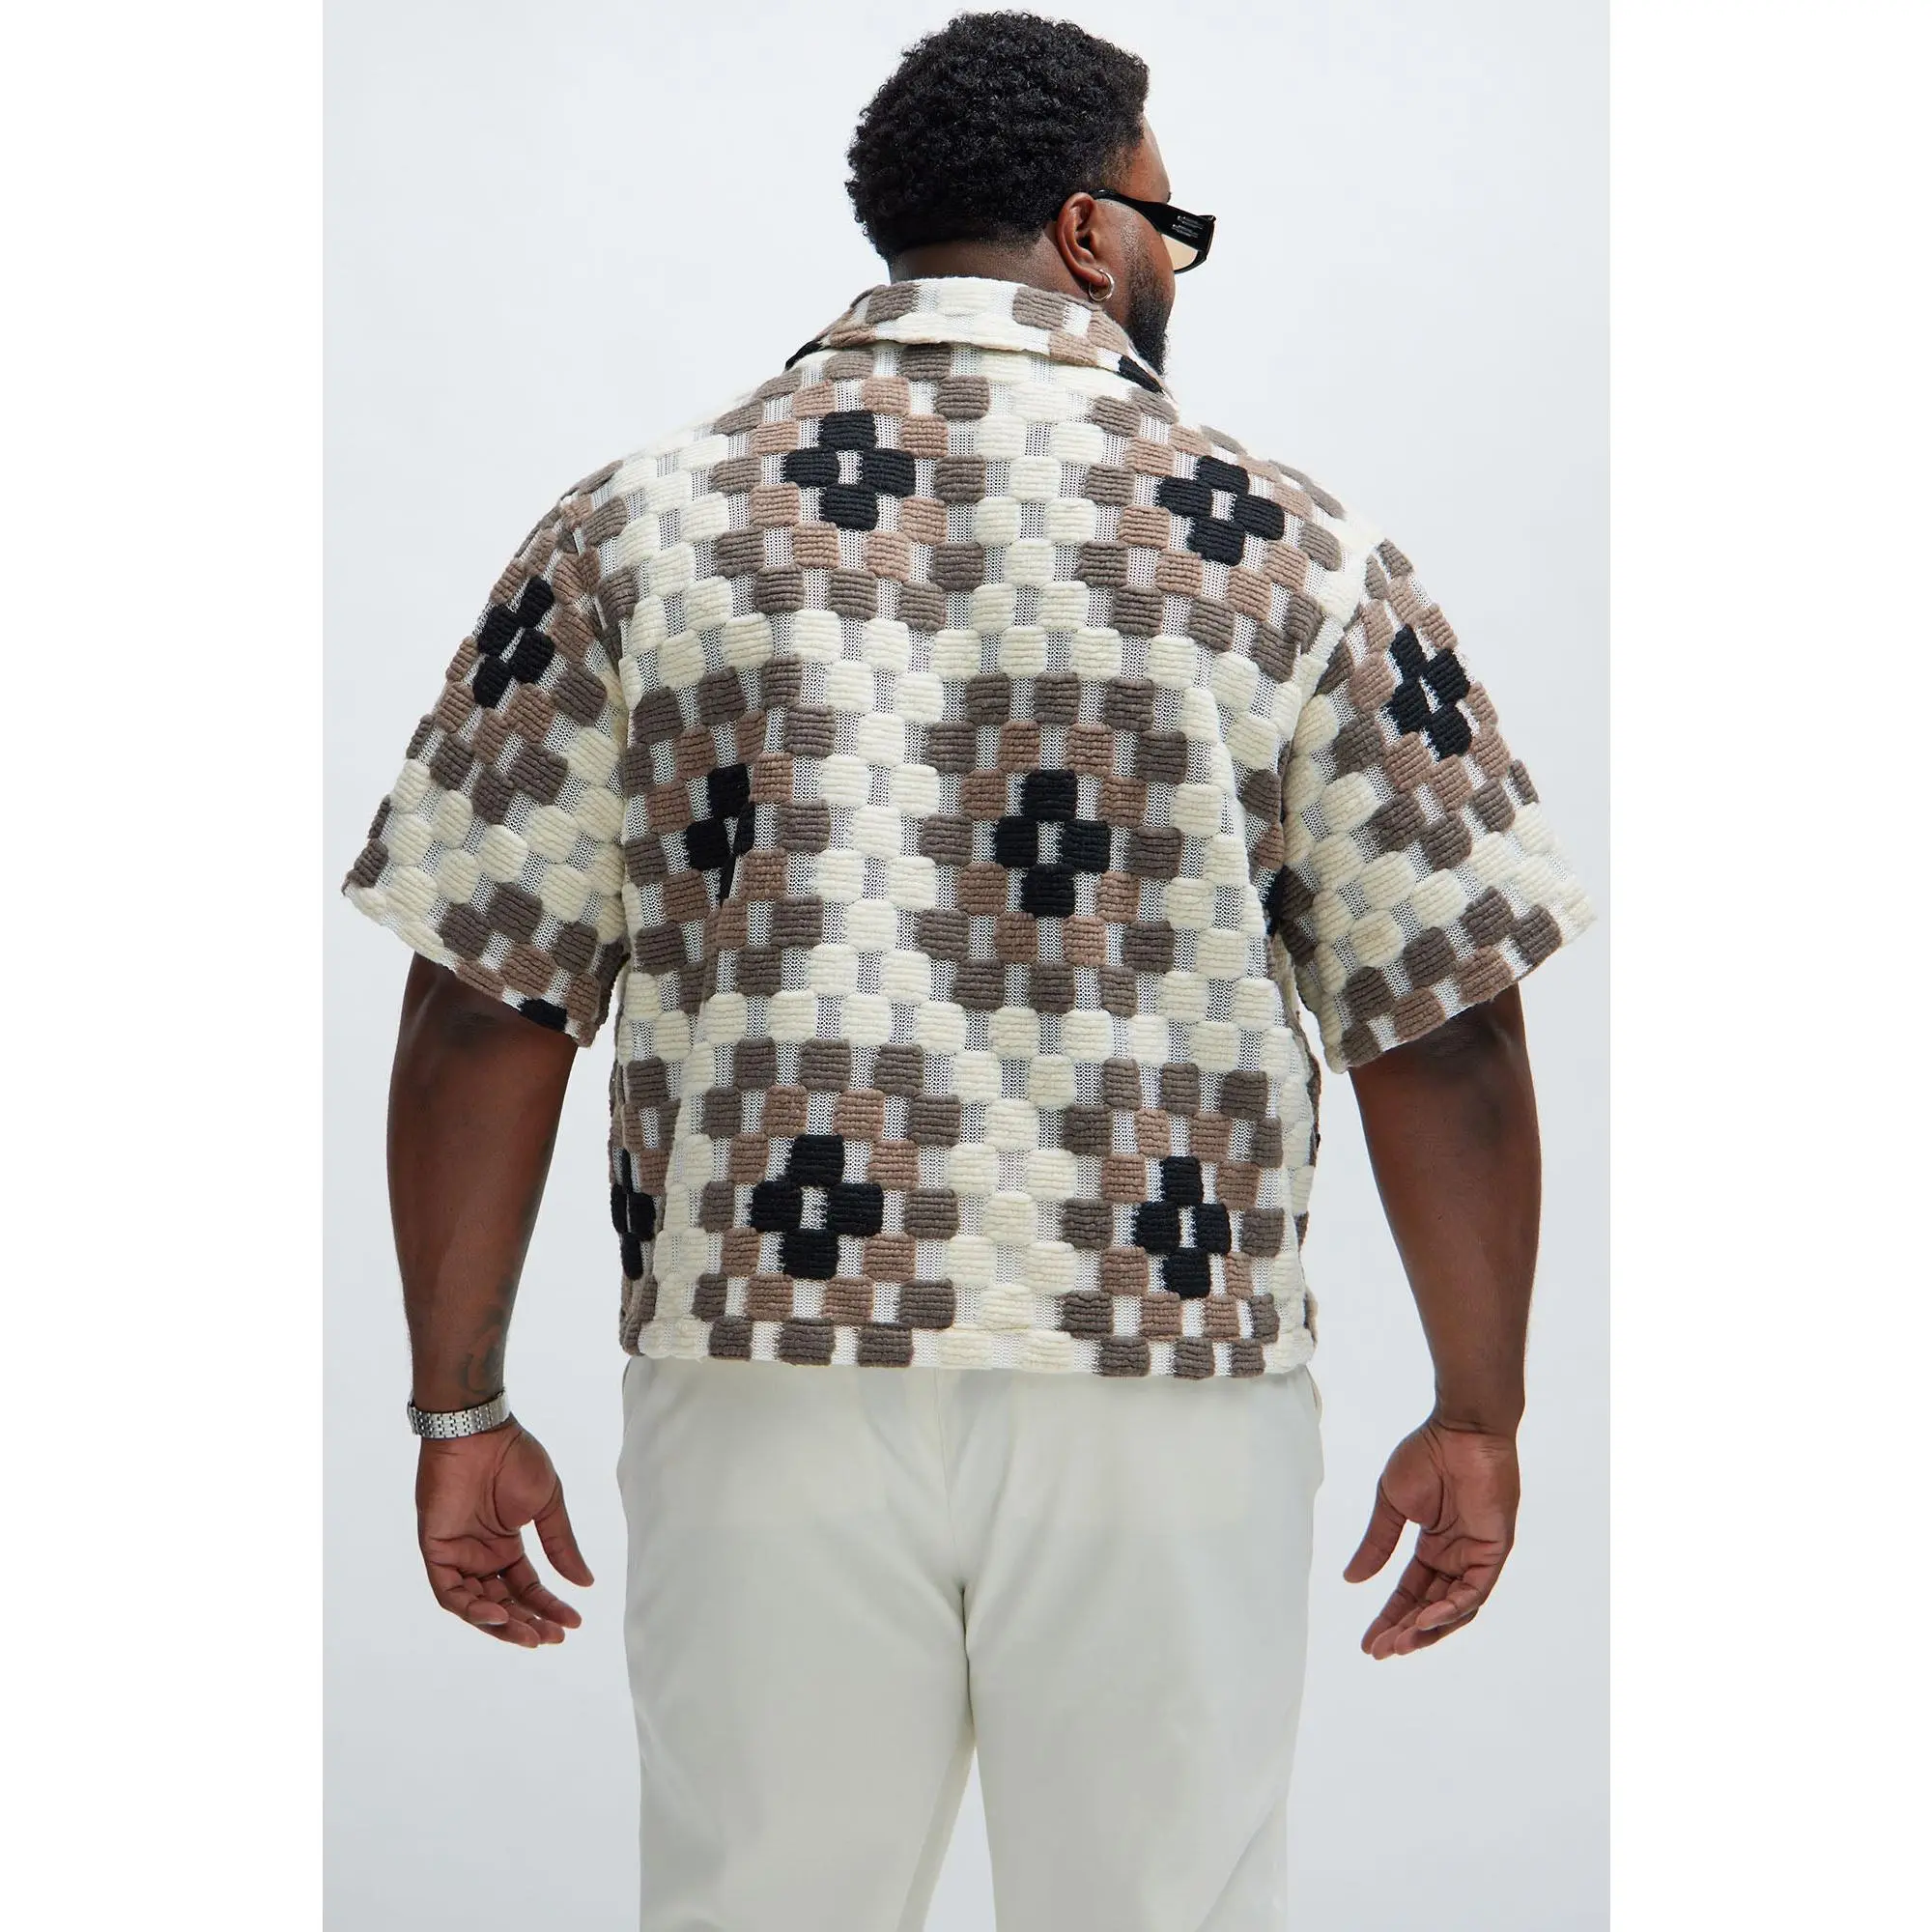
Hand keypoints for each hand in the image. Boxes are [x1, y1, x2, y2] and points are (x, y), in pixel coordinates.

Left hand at [414, 1418, 594, 1647]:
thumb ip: (561, 1546)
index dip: (549, 1606)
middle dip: (528, 1623)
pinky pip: (449, 1591)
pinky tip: (498, 1613)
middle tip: (553, 1638)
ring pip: (476, 1605)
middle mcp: (481, 1555)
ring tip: (530, 1634)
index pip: (528, 1587)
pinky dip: (471, 1607)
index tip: (574, 1622)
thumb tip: (586, 1583)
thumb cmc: (515, 1458)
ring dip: (501, 1623)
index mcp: (506, 1545)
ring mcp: (457, 1554)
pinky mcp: (435, 1550)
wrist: (481, 1432)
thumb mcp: (548, 1505)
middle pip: (504, 1602)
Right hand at [1343, 1415, 1519, 1659]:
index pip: (1411, 1592)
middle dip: (1405, 1630)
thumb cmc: (1426, 1455)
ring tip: (1399, 1644)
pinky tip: (1426, 1620)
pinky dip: (1451, 1609)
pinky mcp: (1494, 1551)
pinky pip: (1474, 1591)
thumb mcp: (1391, 1504)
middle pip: (1431, 1607)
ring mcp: (1476, 1556)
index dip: (1390, 1616)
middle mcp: (1456, 1557)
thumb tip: (1351, 1579)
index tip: (1368, 1641)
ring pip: (1454, 1608)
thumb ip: (1376, 1544)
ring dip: (1427, 1629)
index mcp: (1433, 1546)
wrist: (1460, 1430)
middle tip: (1379, 1650)